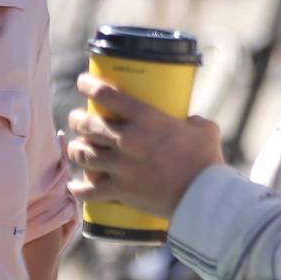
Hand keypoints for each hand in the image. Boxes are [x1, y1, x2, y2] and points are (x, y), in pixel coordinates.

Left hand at [65, 74, 225, 218]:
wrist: (203, 197)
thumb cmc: (206, 161)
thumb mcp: (204, 130)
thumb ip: (193, 122)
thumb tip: (189, 122)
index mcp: (146, 118)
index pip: (106, 94)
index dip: (88, 85)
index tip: (82, 82)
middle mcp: (128, 139)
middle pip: (87, 125)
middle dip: (77, 120)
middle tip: (77, 119)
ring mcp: (121, 167)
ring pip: (83, 155)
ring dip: (75, 150)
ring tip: (77, 148)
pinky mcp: (121, 191)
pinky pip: (89, 190)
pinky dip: (79, 188)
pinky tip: (74, 186)